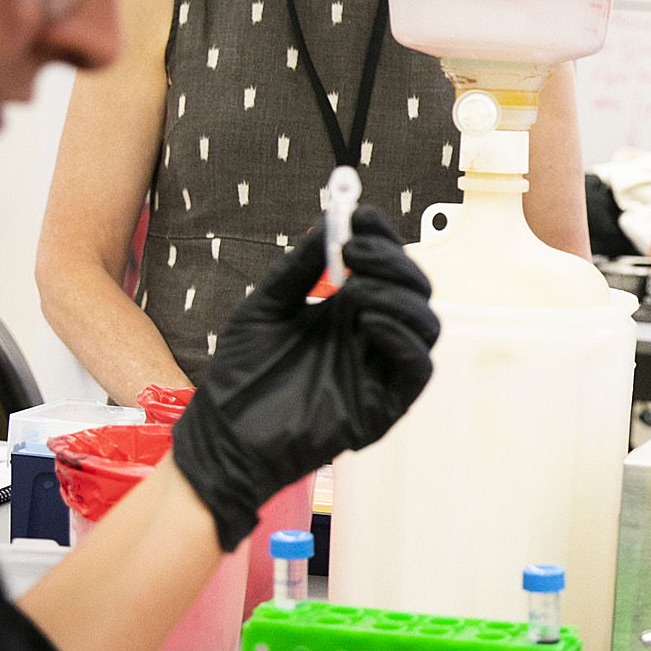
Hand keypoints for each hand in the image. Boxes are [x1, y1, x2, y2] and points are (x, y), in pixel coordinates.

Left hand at [171, 206, 439, 549]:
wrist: (224, 436)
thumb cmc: (240, 377)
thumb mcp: (265, 308)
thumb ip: (299, 270)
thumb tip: (329, 226)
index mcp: (347, 313)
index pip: (385, 267)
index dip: (382, 237)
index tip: (361, 214)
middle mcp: (372, 338)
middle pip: (413, 290)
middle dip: (393, 261)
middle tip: (356, 250)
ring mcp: (380, 372)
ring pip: (425, 324)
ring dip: (398, 296)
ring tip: (356, 288)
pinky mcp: (385, 407)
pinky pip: (417, 368)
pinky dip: (402, 337)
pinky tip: (369, 321)